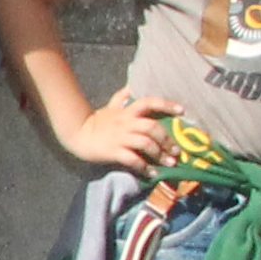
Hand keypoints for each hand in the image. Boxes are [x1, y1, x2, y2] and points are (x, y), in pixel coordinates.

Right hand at [63, 87, 179, 173]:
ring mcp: (120, 138)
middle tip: (176, 151)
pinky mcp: (114, 151)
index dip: (166, 105)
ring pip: (145, 143)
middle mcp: (126, 123)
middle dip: (167, 139)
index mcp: (127, 112)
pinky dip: (144, 167)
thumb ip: (122, 97)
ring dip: (159, 154)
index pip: (149, 103)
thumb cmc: (97, 122)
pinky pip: (132, 159)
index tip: (182, 111)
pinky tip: (151, 173)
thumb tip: (132, 86)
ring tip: (169, 163)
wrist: (78, 135)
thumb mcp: (110, 107)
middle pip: (152, 127)